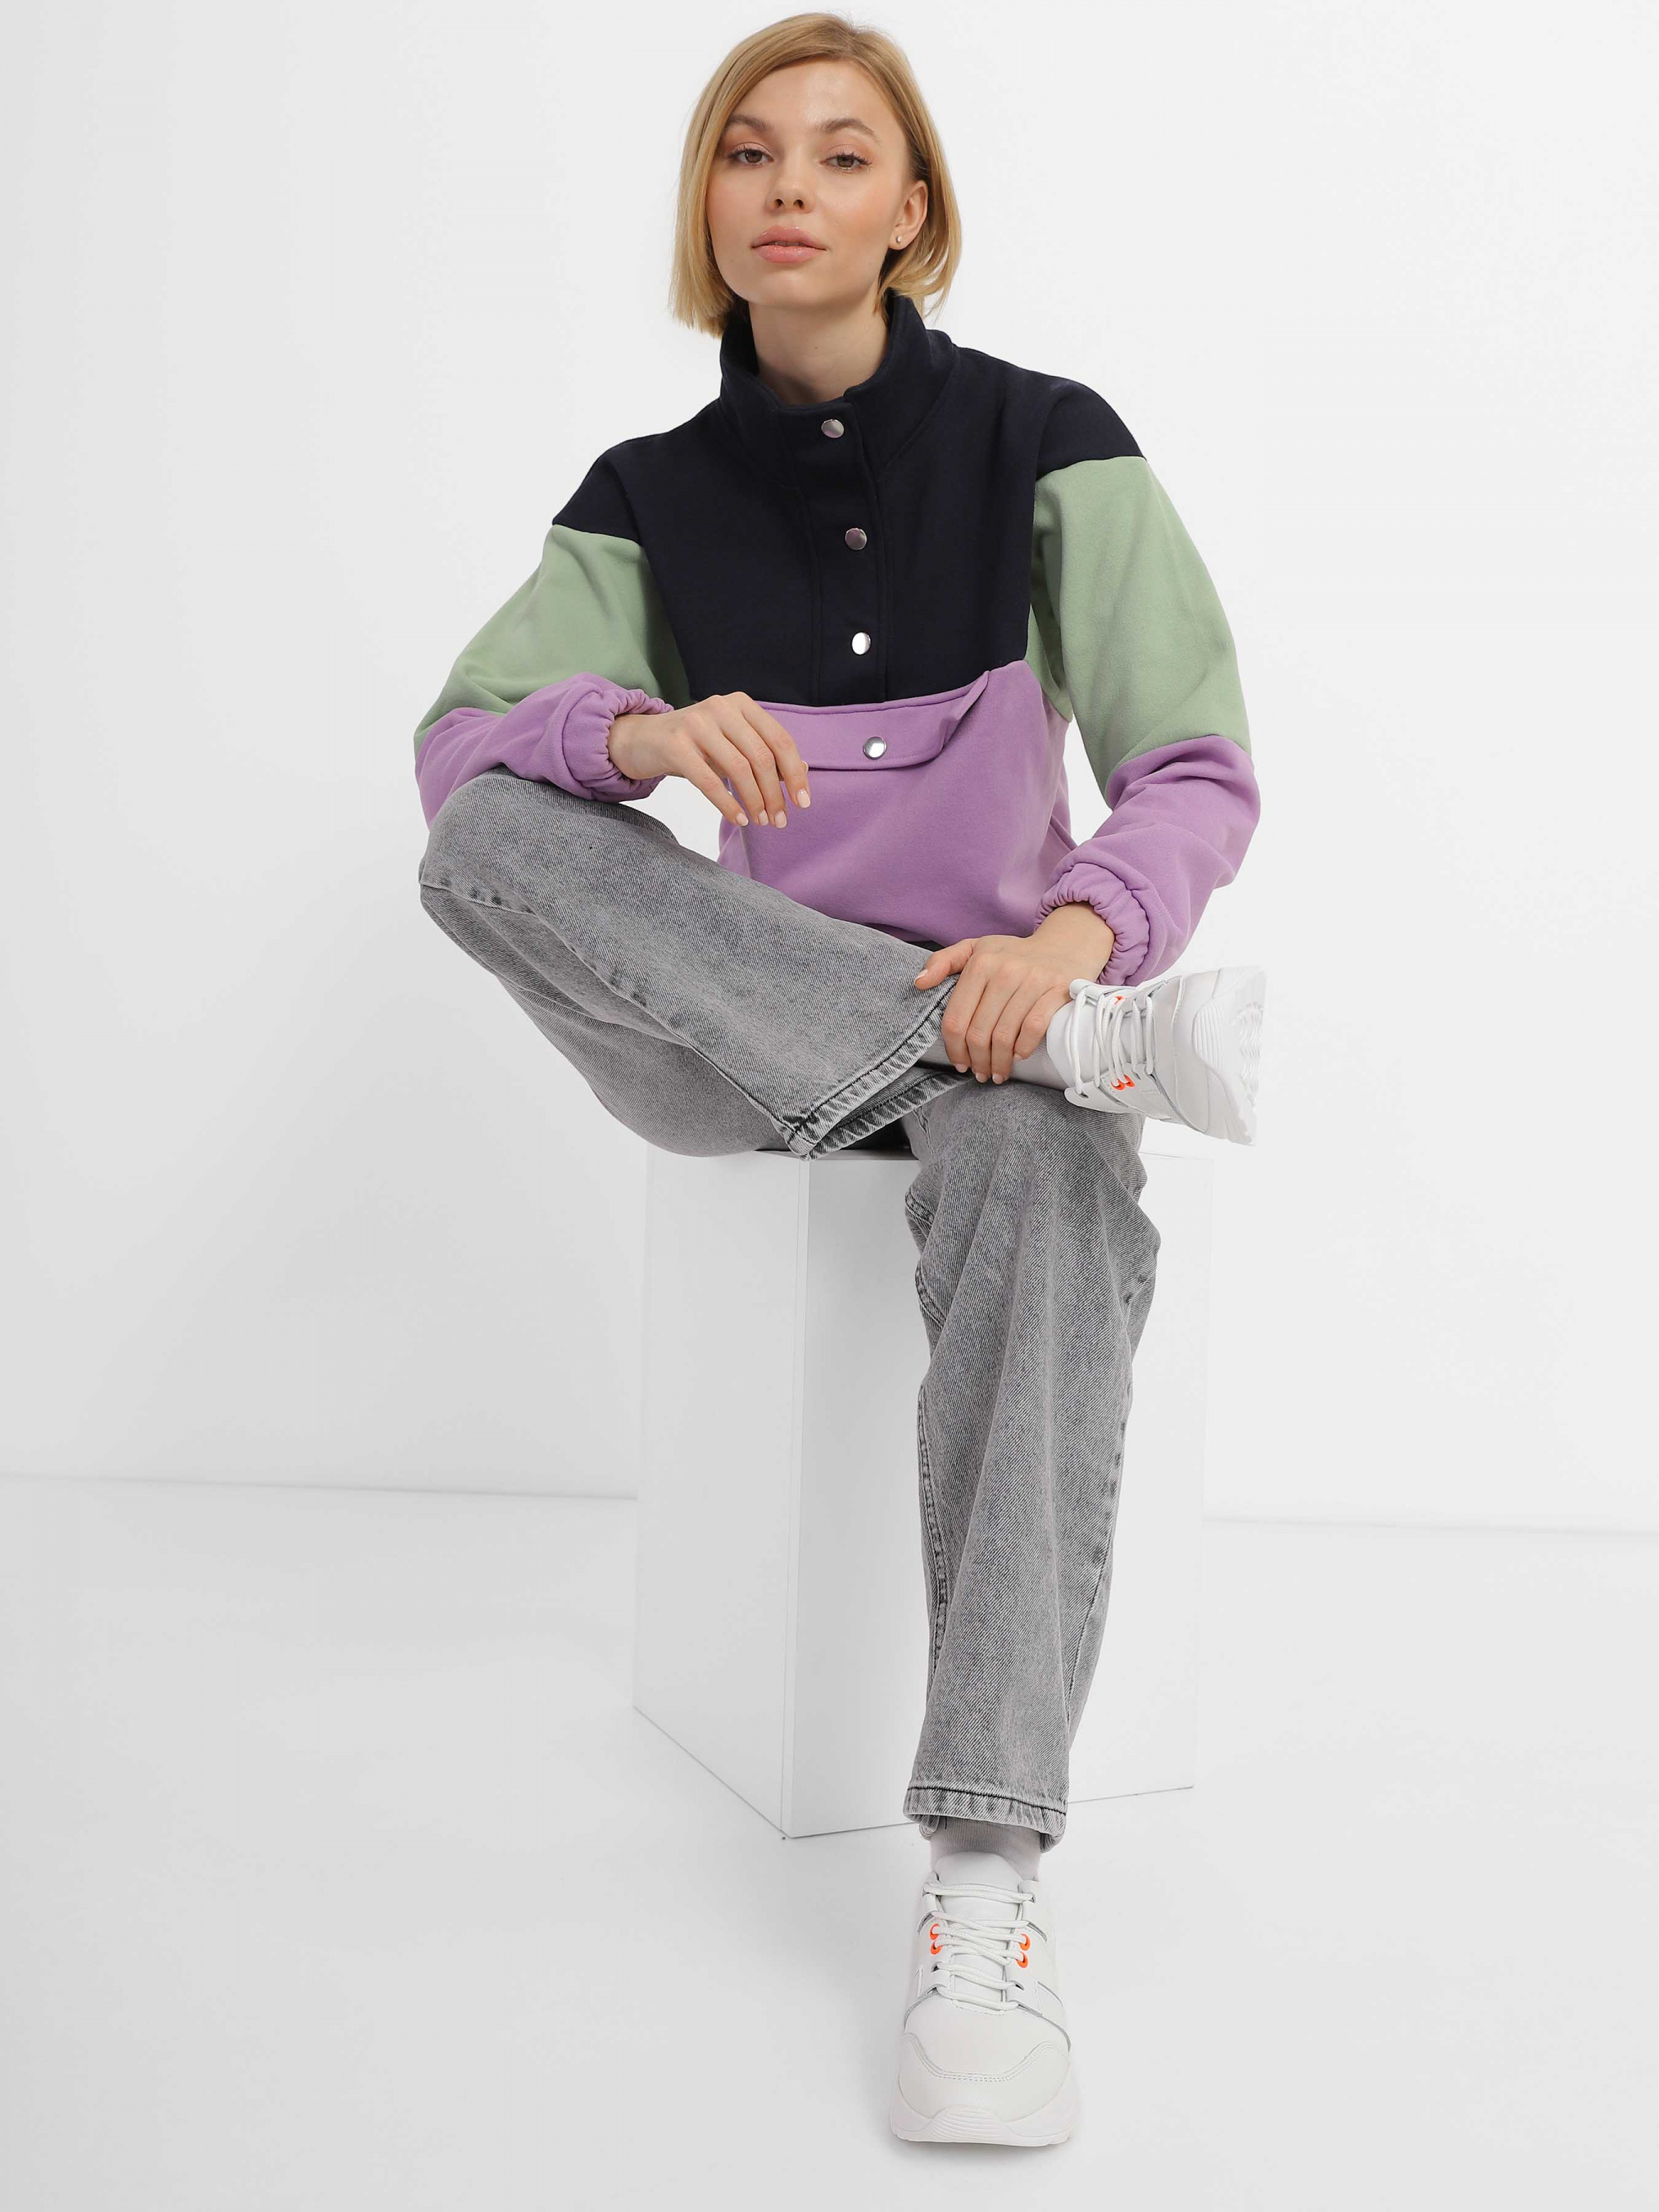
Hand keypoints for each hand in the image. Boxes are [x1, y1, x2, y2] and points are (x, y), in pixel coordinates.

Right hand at [608, 693, 810, 829]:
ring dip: (755, 801)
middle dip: (775, 794)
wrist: (640, 740)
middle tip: (779, 821)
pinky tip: (740, 819)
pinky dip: (729, 805)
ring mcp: (697, 724)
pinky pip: (710, 781)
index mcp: (741, 704)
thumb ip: (763, 753)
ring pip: (739, 769)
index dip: (795, 773)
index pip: (780, 740)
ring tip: (761, 821)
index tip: (803, 802)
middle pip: (762, 756)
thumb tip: (802, 772)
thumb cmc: (693, 746)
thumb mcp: (730, 743)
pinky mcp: (676, 744)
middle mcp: (721, 707)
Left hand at [913, 907, 1115, 1083]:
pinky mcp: (1057, 990)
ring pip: (1004, 1035)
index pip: (957, 1018)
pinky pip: (1033, 1028)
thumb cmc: (1014, 954)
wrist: (1065, 945)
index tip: (959, 1063)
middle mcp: (1004, 970)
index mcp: (980, 963)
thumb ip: (943, 962)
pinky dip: (1023, 1048)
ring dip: (998, 1062)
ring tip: (997, 1073)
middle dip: (976, 1061)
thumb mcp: (977, 948)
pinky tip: (1018, 1057)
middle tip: (979, 1074)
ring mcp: (1032, 980)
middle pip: (979, 1032)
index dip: (954, 1049)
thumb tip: (918, 984)